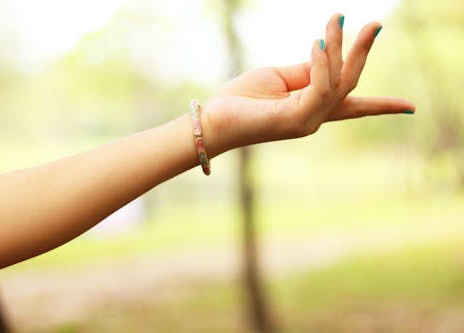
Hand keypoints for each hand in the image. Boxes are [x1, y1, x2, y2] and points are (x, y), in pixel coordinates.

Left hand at [202, 14, 414, 155]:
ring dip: (342, 48)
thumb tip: (329, 53)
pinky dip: (322, 62)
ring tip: (337, 19)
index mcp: (311, 109)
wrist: (214, 119)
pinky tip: (318, 41)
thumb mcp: (279, 77)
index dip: (382, 106)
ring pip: (338, 82)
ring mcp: (307, 122)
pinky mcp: (295, 119)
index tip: (410, 108)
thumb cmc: (242, 99)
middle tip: (376, 24)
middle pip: (350, 85)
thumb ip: (307, 69)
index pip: (352, 106)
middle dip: (363, 54)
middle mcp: (314, 118)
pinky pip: (319, 87)